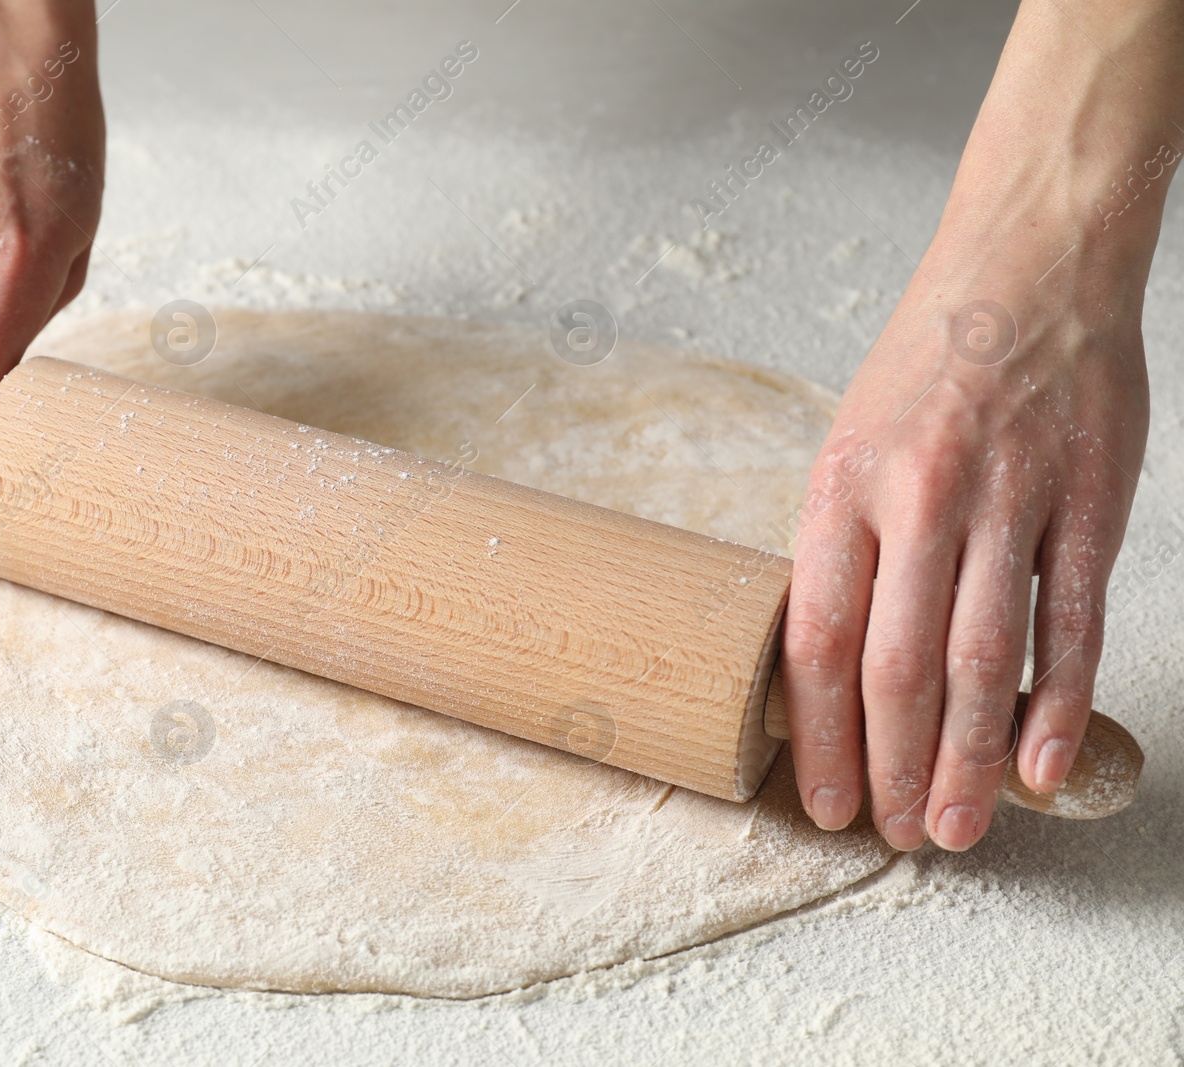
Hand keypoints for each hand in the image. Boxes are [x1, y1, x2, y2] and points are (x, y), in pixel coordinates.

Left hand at [785, 233, 1146, 850]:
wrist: (1026, 272)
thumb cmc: (925, 368)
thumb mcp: (848, 446)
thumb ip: (843, 551)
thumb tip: (831, 668)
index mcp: (840, 490)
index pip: (815, 640)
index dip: (817, 735)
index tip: (822, 799)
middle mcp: (915, 499)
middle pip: (895, 667)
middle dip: (892, 767)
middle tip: (897, 834)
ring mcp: (1004, 499)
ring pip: (981, 658)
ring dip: (967, 757)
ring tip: (955, 825)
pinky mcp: (1085, 499)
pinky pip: (1068, 619)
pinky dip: (1055, 700)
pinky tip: (1038, 764)